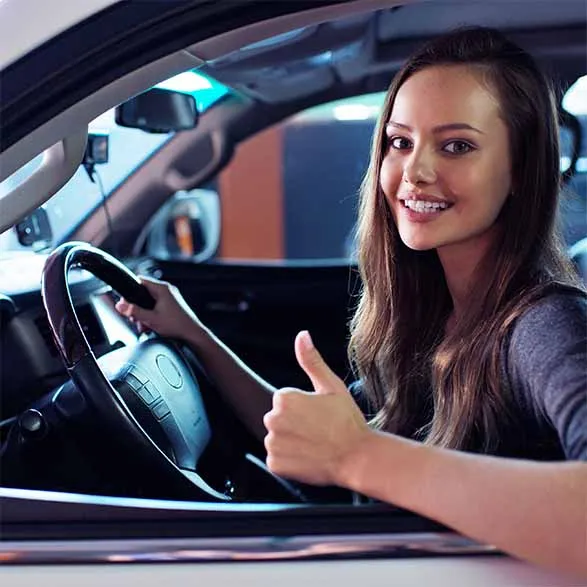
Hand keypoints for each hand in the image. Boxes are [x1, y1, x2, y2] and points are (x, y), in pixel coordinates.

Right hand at [115, 276, 203, 338]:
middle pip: (144, 293)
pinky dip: (152, 314)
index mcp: (162, 289)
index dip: (130, 291)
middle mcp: (167, 290)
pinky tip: (151, 325)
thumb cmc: (176, 326)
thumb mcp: (150, 319)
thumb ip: (134, 311)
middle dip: (137, 307)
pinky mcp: (173, 305)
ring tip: (144, 325)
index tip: (125, 302)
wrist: (192, 334)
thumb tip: (120, 305)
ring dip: (144, 313)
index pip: (140, 281)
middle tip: (135, 318)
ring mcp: (171, 297)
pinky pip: (157, 306)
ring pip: (150, 301)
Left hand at [263, 330, 369, 486]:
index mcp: (284, 398)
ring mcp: (273, 443)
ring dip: (290, 442)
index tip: (318, 415)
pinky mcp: (275, 464)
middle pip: (277, 418)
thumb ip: (311, 360)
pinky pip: (276, 459)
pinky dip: (288, 460)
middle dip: (293, 423)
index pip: (283, 400)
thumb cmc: (347, 420)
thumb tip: (301, 335)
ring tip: (314, 444)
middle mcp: (273, 420)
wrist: (357, 457)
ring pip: (276, 438)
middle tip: (318, 430)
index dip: (302, 407)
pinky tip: (307, 457)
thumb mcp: (331, 386)